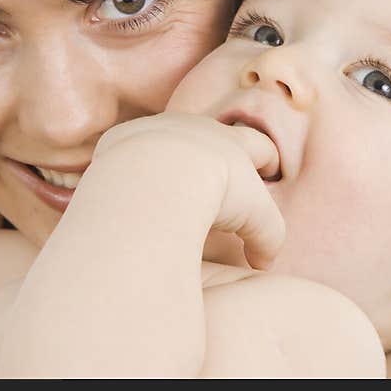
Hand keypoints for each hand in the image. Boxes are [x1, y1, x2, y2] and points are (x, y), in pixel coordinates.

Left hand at [92, 112, 284, 268]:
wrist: (156, 175)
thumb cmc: (217, 192)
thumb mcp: (257, 218)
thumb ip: (268, 238)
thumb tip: (261, 262)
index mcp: (232, 142)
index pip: (257, 145)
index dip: (266, 158)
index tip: (268, 169)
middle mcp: (195, 128)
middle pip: (211, 135)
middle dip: (217, 152)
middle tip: (218, 176)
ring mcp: (155, 129)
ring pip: (168, 139)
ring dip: (173, 158)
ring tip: (171, 185)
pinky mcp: (121, 139)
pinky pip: (129, 150)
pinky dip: (135, 167)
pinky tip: (133, 189)